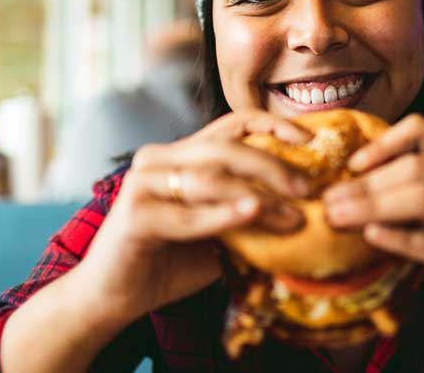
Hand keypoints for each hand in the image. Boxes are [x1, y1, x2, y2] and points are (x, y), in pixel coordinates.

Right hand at [76, 111, 312, 323]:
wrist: (112, 298)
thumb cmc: (168, 264)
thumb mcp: (218, 233)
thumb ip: (248, 216)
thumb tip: (304, 211)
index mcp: (180, 154)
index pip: (232, 124)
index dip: (273, 125)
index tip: (311, 140)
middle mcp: (159, 159)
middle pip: (225, 148)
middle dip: (272, 166)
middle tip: (307, 189)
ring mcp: (143, 184)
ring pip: (209, 178)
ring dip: (257, 197)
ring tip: (291, 216)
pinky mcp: (134, 215)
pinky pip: (187, 214)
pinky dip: (221, 216)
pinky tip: (251, 214)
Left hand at [322, 114, 423, 340]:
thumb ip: (423, 204)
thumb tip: (357, 197)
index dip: (381, 143)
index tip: (350, 166)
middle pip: (416, 167)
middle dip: (365, 185)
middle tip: (328, 201)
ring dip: (373, 207)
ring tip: (338, 217)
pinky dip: (400, 239)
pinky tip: (373, 238)